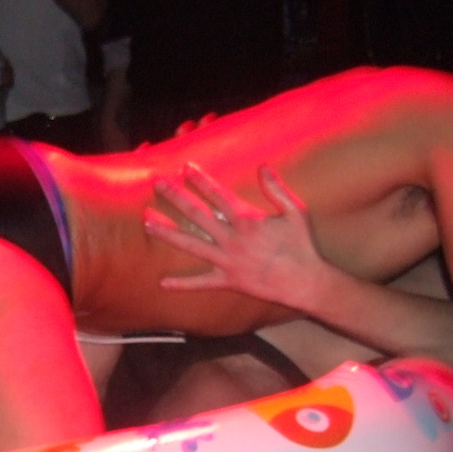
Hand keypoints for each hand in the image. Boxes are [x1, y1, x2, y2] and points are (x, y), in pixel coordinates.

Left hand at [144, 163, 324, 304]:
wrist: (305, 282)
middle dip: (175, 197)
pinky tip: (163, 283)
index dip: (199, 180)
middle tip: (157, 183)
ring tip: (146, 223)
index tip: (184, 168)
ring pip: (191, 245)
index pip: (217, 195)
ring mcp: (227, 261)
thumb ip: (276, 189)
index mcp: (246, 220)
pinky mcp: (228, 281)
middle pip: (196, 214)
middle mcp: (231, 239)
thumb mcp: (295, 212)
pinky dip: (182, 284)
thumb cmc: (302, 246)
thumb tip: (262, 167)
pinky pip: (201, 284)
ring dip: (167, 233)